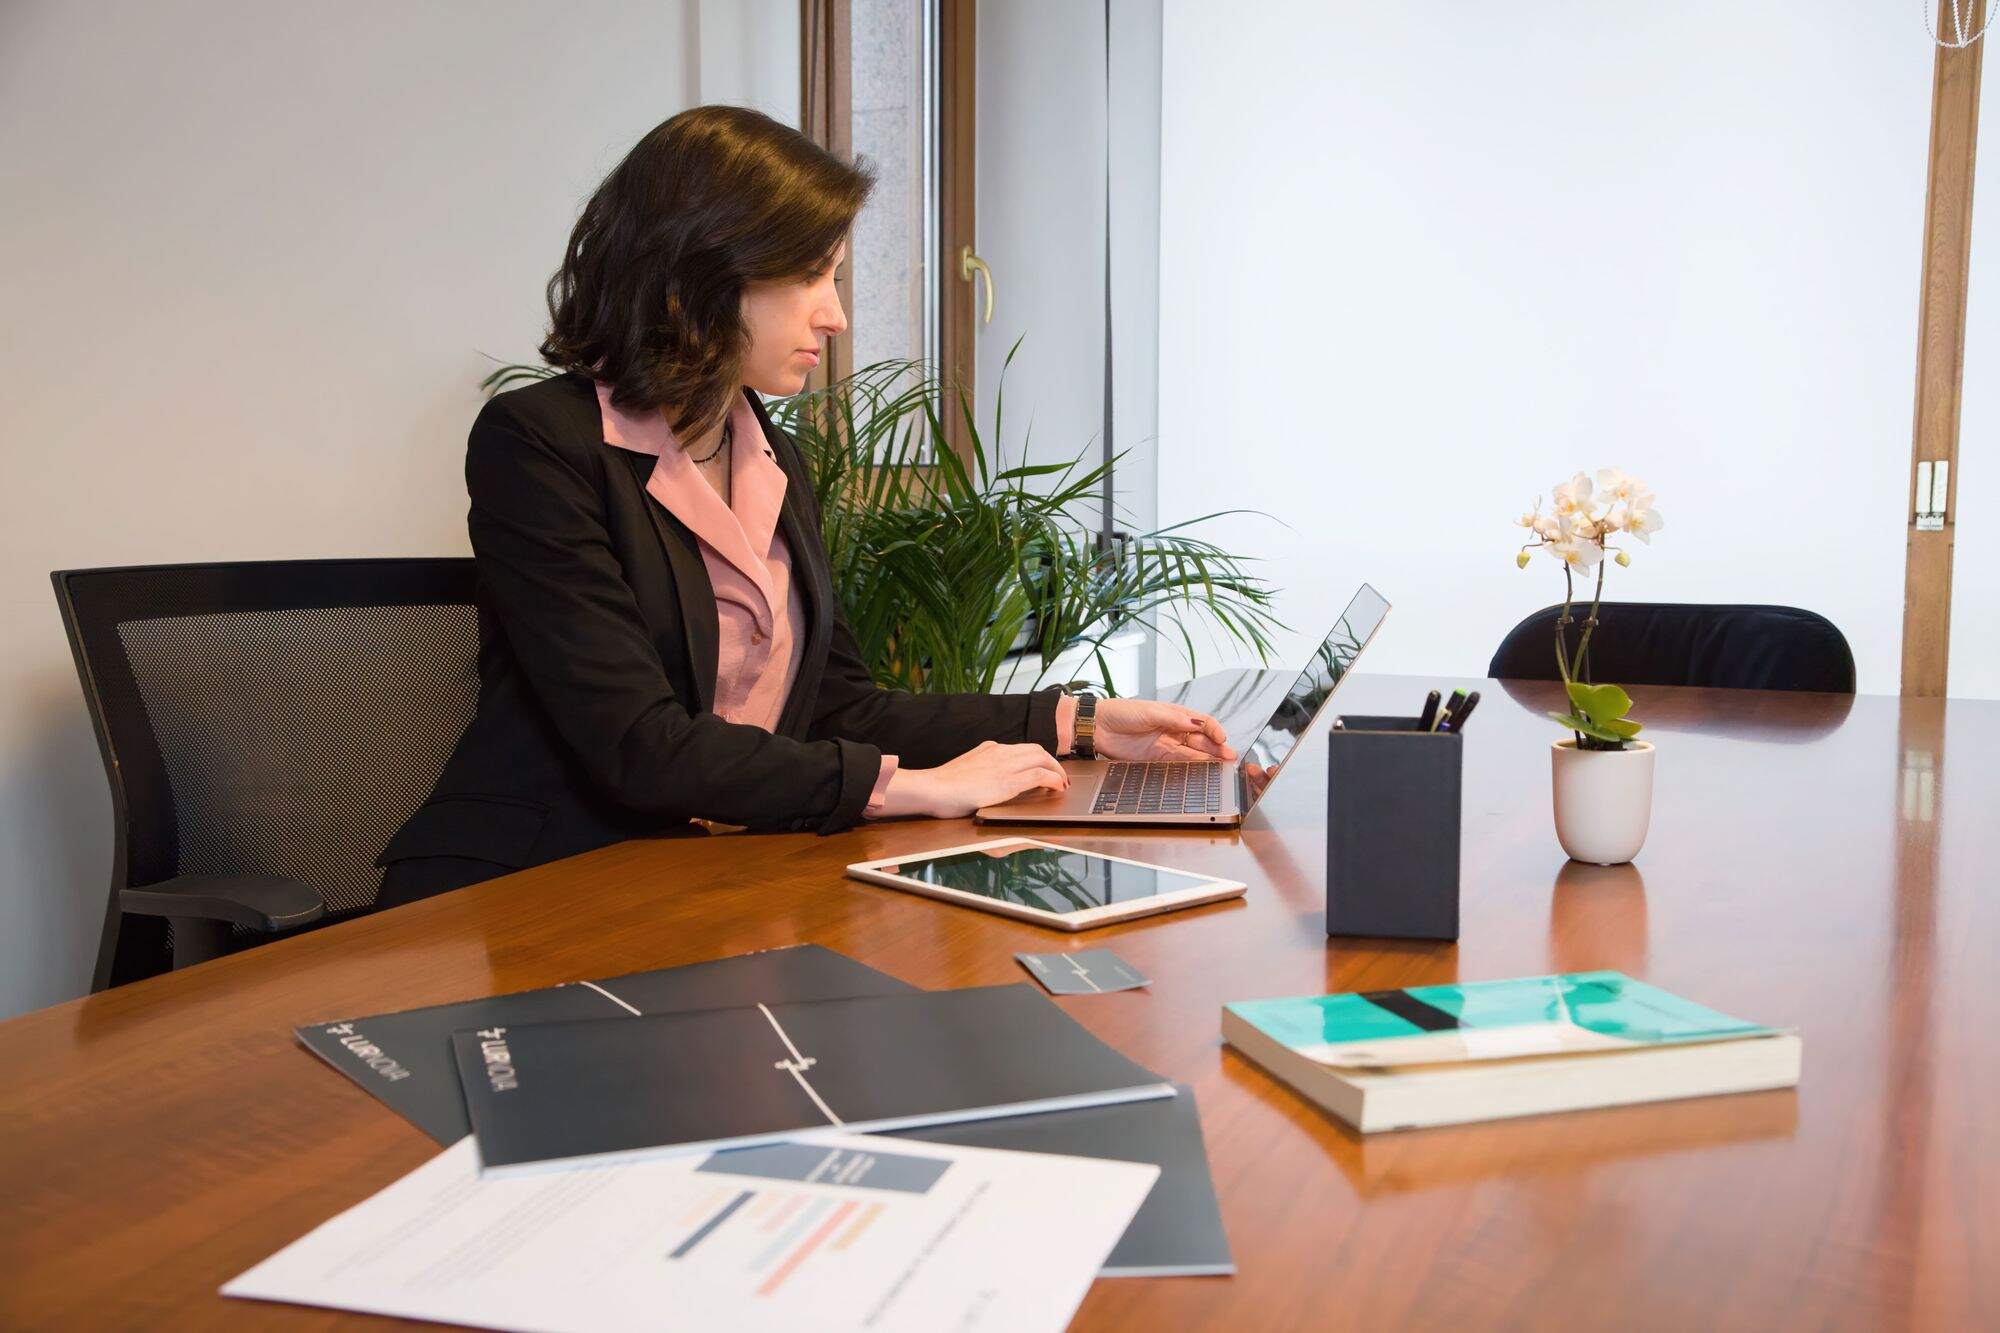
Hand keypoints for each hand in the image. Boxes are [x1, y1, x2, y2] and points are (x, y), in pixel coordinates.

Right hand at [879, 741, 1069, 817]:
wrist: (933, 789)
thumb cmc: (942, 787)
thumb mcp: (965, 770)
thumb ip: (980, 769)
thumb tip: (987, 779)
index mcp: (989, 748)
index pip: (1021, 748)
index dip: (1037, 758)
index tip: (1044, 768)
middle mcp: (999, 751)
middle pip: (1036, 750)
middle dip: (1052, 762)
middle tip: (1059, 777)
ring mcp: (1005, 764)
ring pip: (1042, 758)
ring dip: (1057, 771)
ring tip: (1062, 784)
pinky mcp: (1008, 780)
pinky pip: (1040, 775)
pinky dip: (1054, 779)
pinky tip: (1058, 788)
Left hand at [1092, 699, 1236, 762]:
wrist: (1097, 728)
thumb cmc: (1121, 712)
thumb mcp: (1150, 711)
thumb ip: (1174, 719)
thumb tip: (1197, 723)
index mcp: (1175, 714)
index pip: (1201, 722)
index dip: (1213, 730)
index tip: (1221, 738)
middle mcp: (1173, 730)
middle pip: (1200, 740)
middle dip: (1216, 748)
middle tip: (1229, 757)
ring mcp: (1165, 745)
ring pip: (1192, 753)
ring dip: (1207, 759)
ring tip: (1221, 765)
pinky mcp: (1156, 759)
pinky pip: (1177, 763)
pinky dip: (1190, 767)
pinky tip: (1201, 770)